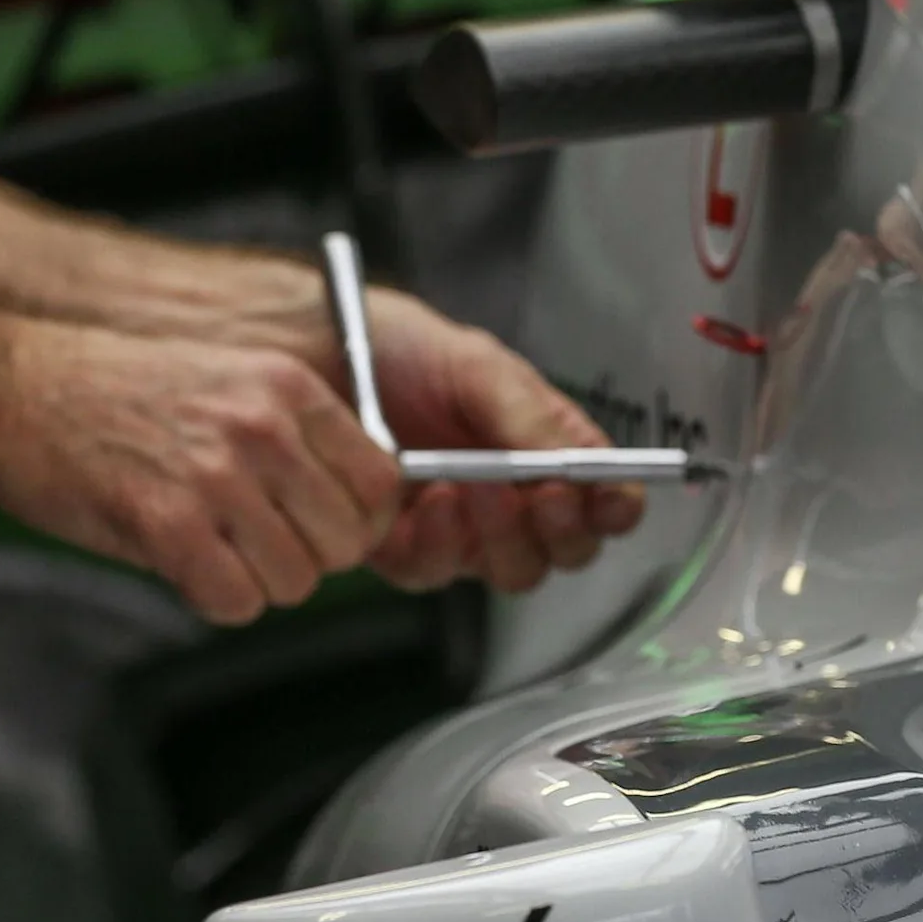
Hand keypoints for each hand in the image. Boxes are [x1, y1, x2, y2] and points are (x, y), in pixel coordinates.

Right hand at [0, 313, 402, 623]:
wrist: (11, 385)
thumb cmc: (122, 393)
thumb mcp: (235, 383)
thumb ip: (304, 436)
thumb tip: (367, 508)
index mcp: (290, 388)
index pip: (385, 484)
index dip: (359, 520)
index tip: (324, 525)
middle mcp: (264, 428)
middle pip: (347, 543)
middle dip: (307, 557)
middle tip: (253, 541)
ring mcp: (217, 475)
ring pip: (297, 580)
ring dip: (257, 581)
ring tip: (210, 545)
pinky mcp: (168, 522)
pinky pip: (237, 600)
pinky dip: (214, 598)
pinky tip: (182, 563)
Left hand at [356, 287, 644, 596]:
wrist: (307, 352)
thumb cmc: (397, 348)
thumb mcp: (476, 365)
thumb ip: (532, 418)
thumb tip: (583, 467)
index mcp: (547, 452)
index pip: (607, 500)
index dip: (615, 508)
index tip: (606, 500)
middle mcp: (517, 500)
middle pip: (569, 551)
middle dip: (562, 530)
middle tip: (541, 495)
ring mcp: (464, 531)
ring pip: (513, 572)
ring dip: (501, 537)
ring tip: (470, 489)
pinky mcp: (407, 548)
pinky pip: (439, 573)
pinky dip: (439, 545)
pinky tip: (424, 505)